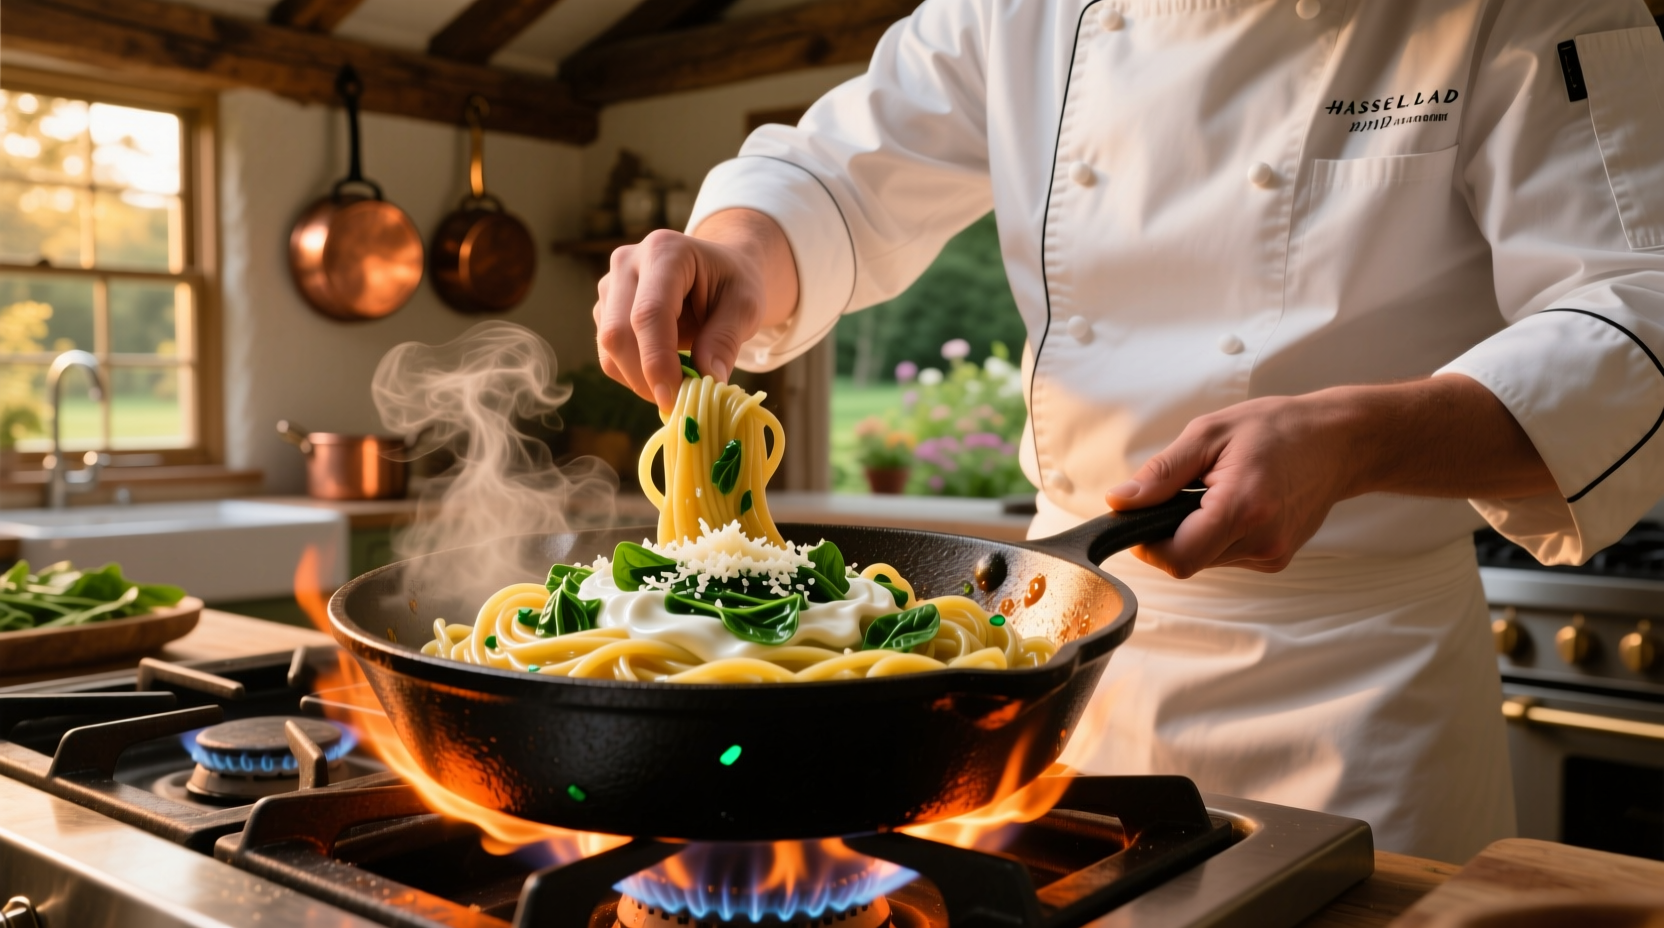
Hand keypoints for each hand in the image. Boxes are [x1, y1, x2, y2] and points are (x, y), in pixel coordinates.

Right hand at [594, 209, 796, 410]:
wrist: (716, 270)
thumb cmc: (732, 284)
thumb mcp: (745, 306)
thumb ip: (726, 339)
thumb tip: (708, 380)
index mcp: (665, 252)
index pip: (649, 313)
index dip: (657, 360)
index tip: (674, 398)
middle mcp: (627, 263)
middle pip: (618, 332)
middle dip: (645, 378)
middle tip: (679, 404)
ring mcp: (610, 285)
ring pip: (608, 348)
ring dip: (639, 380)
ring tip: (678, 386)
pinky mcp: (604, 309)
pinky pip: (608, 354)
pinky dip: (634, 375)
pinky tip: (663, 373)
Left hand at [1104, 376, 1556, 578]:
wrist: (1339, 441)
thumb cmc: (1277, 429)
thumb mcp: (1209, 434)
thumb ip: (1162, 473)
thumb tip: (1121, 502)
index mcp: (1241, 508)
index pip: (1176, 558)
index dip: (1148, 544)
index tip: (1143, 517)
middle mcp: (1261, 541)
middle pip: (1188, 560)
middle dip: (1172, 531)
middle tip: (1187, 490)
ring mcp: (1272, 554)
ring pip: (1206, 560)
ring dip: (1196, 532)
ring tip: (1219, 490)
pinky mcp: (1276, 559)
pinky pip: (1227, 556)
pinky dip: (1219, 534)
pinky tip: (1237, 502)